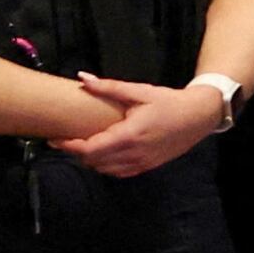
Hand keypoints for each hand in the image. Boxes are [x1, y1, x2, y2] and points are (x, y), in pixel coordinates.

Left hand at [66, 72, 225, 179]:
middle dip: (76, 152)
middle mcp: (134, 153)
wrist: (199, 117)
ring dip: (91, 160)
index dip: (68, 146)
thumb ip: (109, 88)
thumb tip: (82, 79)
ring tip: (83, 146)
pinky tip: (104, 154)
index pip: (90, 149)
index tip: (54, 139)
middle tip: (66, 140)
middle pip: (93, 161)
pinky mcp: (148, 166)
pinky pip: (119, 172)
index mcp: (129, 135)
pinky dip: (106, 166)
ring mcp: (142, 162)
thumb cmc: (169, 102)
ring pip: (104, 169)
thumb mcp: (140, 91)